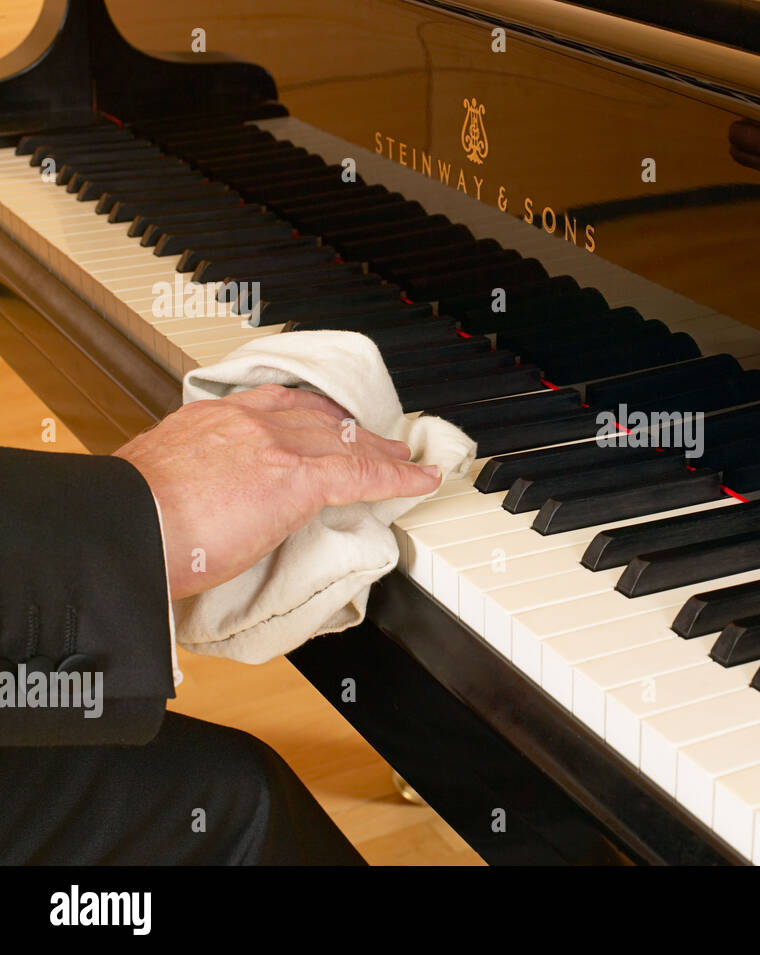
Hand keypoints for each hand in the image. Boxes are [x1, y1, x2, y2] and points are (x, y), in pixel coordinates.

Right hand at [114, 384, 441, 600]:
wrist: (124, 529)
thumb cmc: (131, 519)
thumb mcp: (159, 479)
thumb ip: (192, 476)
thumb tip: (200, 499)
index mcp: (211, 419)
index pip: (276, 406)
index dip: (311, 415)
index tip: (324, 422)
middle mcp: (248, 422)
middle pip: (320, 421)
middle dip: (354, 433)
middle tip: (379, 441)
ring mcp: (276, 447)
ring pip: (346, 445)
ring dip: (382, 454)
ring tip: (407, 463)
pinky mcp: (298, 479)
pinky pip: (363, 475)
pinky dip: (398, 478)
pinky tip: (420, 480)